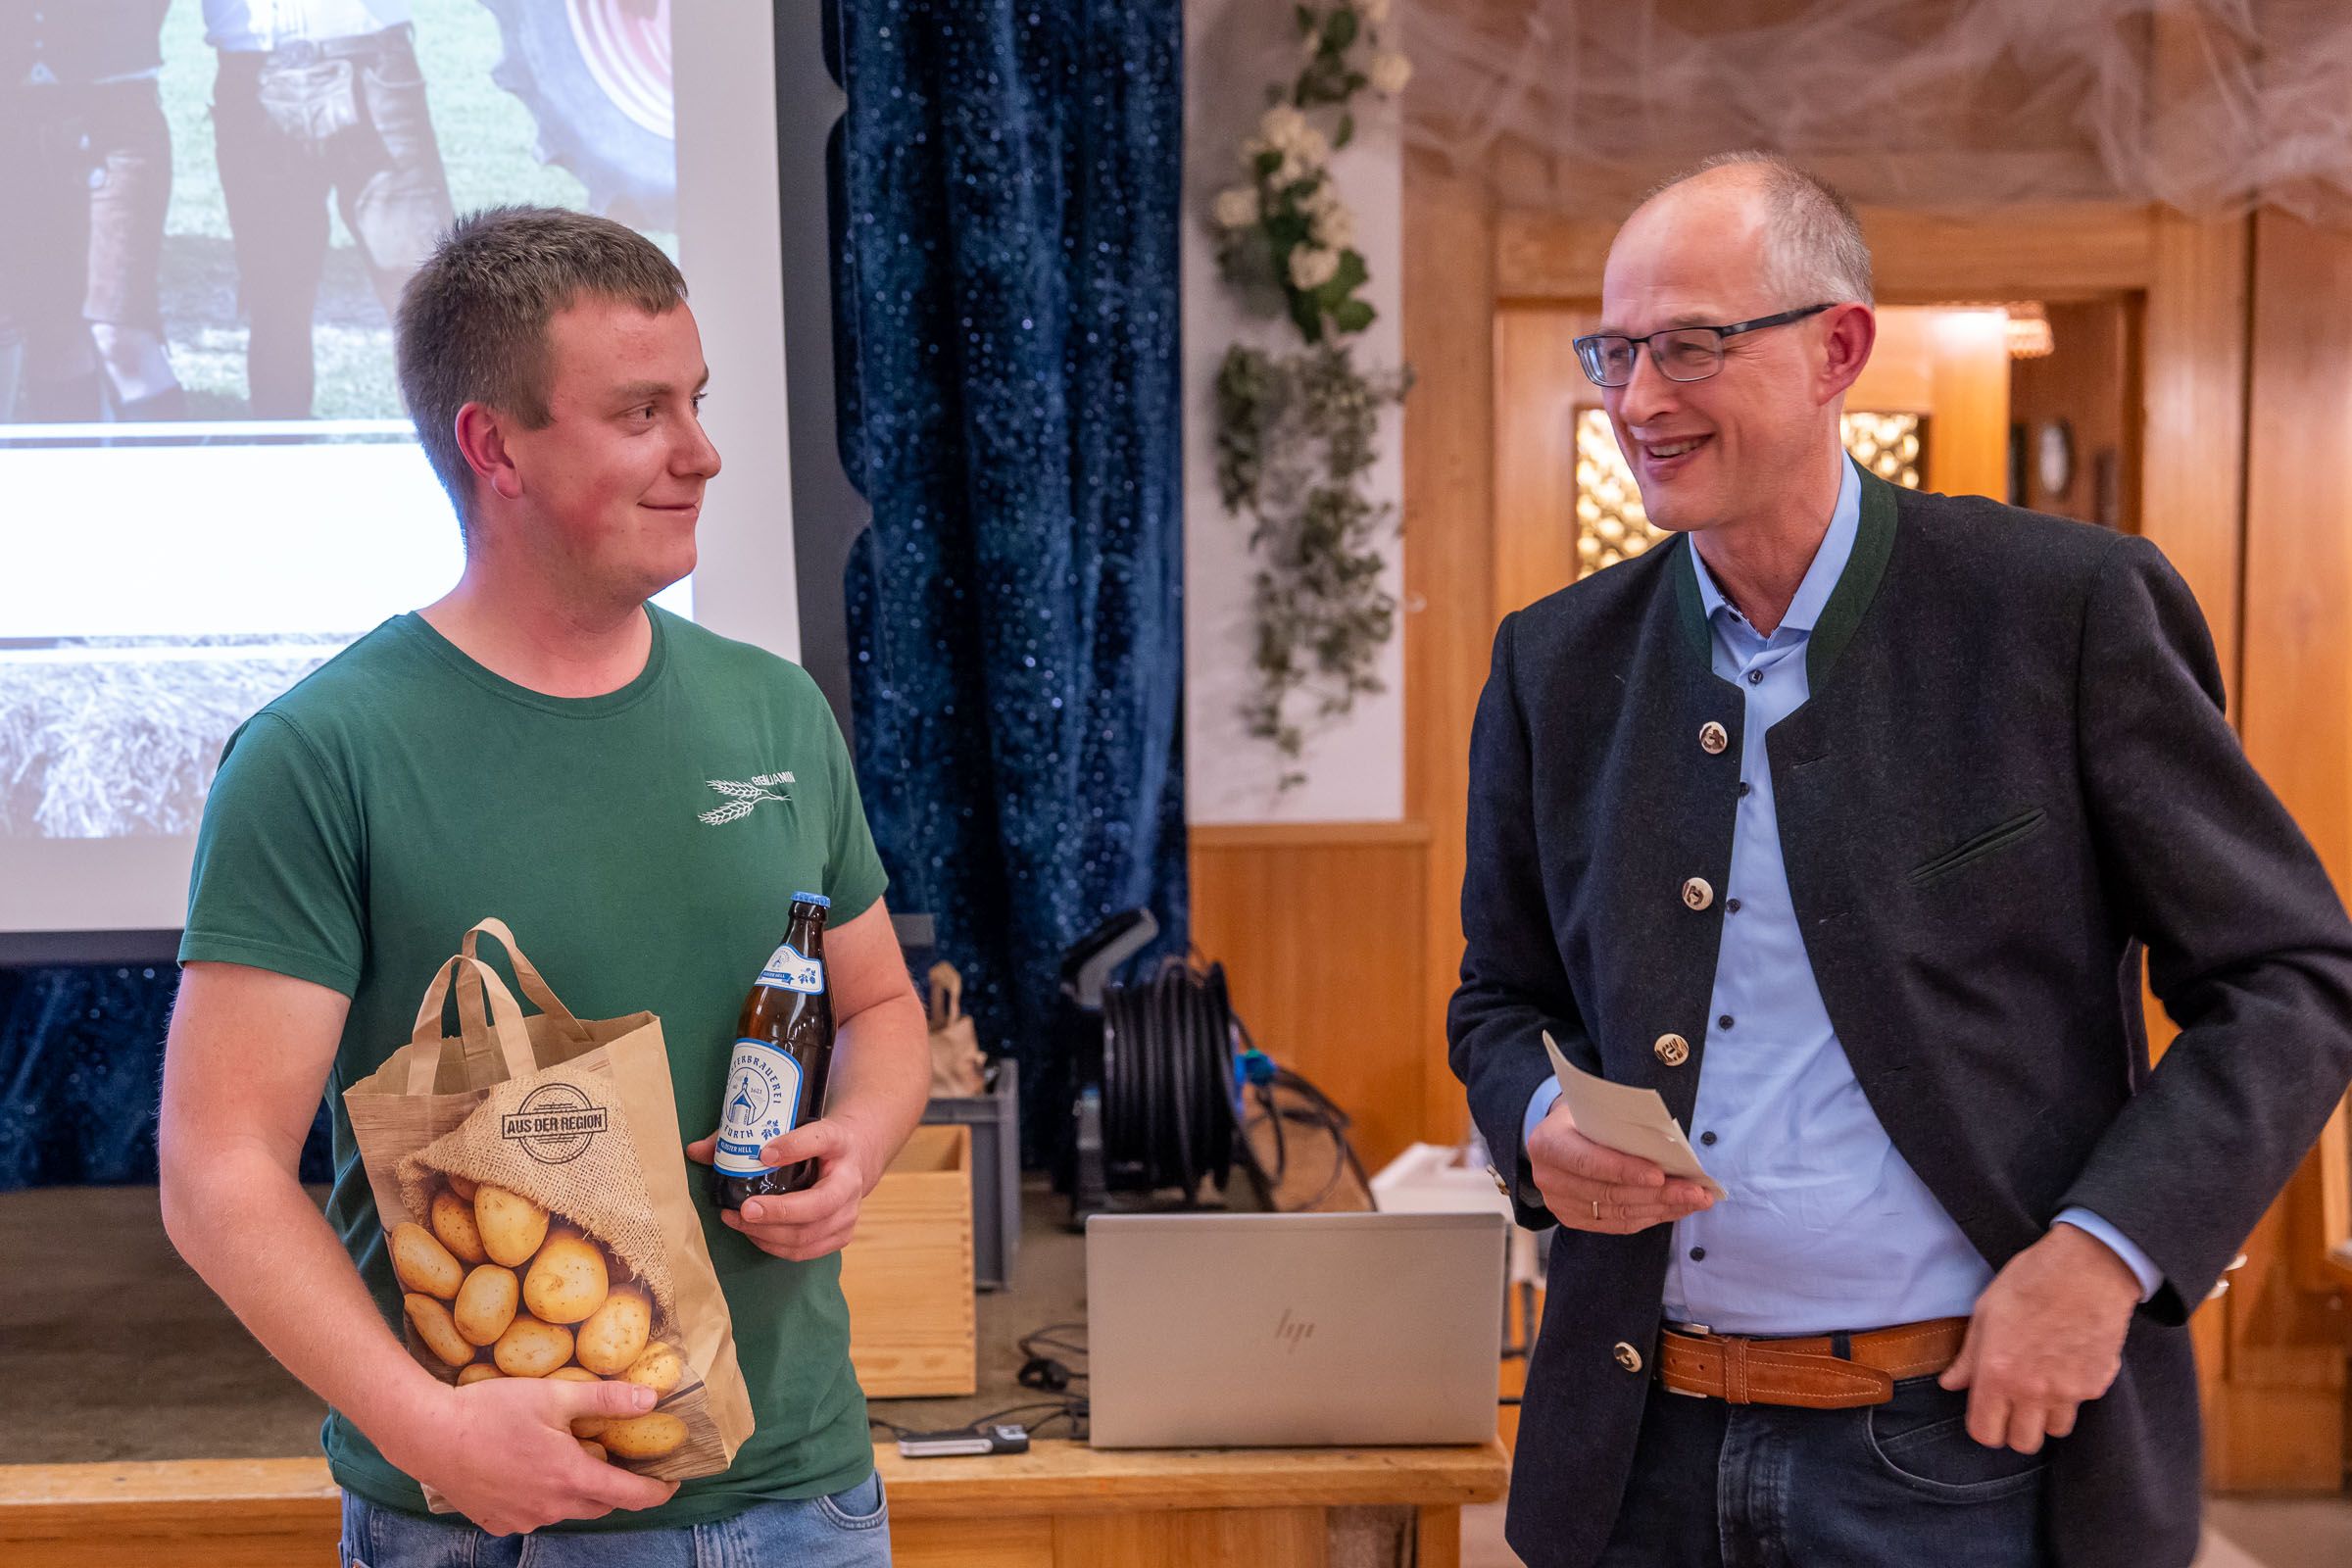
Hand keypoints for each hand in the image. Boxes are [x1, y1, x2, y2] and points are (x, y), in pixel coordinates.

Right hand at [386, 1376, 677, 1535]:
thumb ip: (606, 1399)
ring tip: (566, 1456)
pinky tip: (528, 1469)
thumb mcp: (554, 1395)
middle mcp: (550, 1508)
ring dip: (576, 1490)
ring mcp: (522, 1520)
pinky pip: (533, 1514)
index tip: (673, 1481)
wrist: (429, 1435)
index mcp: (571, 1478)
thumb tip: (653, 1398)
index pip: (630, 1495)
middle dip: (616, 1486)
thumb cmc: (491, 1410)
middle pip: (600, 1504)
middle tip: (616, 1456)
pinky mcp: (497, 1523)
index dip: (657, 1491)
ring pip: (566, 1509)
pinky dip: (541, 1496)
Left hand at [686, 1116, 881, 1260]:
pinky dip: (775, 1245)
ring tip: (737, 1221)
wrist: (852, 1160)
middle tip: (744, 1209)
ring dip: (768, 1232)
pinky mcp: (842, 1235)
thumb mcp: (790, 1128)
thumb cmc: (813, 1143)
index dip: (793, 1147)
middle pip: (818, 1204)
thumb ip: (745, 1137)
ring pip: (808, 1234)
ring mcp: (849, 1212)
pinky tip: (754, 1233)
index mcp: (839, 1142)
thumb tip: (696, 1151)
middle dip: (778, 1211)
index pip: (820, 1140)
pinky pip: (804, 1250)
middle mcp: (850, 1180)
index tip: (763, 1154)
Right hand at [1528, 1099, 1714, 1233]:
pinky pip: (1619, 1224)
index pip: (1587, 1161)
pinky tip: (1675, 1209)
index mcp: (1548, 1144)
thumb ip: (1619, 1127)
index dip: (1624, 1170)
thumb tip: (1667, 1145)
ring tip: (1694, 1200)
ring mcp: (1560, 1203)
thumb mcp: (1593, 1110)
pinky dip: (1651, 1217)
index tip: (1659, 1175)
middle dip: (1658, 1193)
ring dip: (1662, 1208)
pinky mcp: (1575, 1219)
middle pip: (1609, 1192)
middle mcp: (1549, 1178)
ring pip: (1618, 1213)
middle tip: (1694, 1190)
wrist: (1558, 1136)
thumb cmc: (1582, 1118)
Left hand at [1939, 1224, 2139, 1453]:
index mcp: (1997, 1373)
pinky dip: (2072, 1395)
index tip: (1987, 1413)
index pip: (1985, 1433)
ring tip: (2041, 1384)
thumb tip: (1951, 1384)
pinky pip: (2080, 1405)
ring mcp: (2069, 1391)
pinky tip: (2066, 1365)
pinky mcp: (2097, 1384)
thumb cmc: (2030, 1281)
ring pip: (2055, 1430)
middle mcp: (2033, 1391)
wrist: (2088, 1268)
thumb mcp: (1985, 1312)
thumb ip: (1968, 1357)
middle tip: (2014, 1405)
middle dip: (2015, 1429)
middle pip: (2023, 1443)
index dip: (1984, 1427)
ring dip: (2045, 1416)